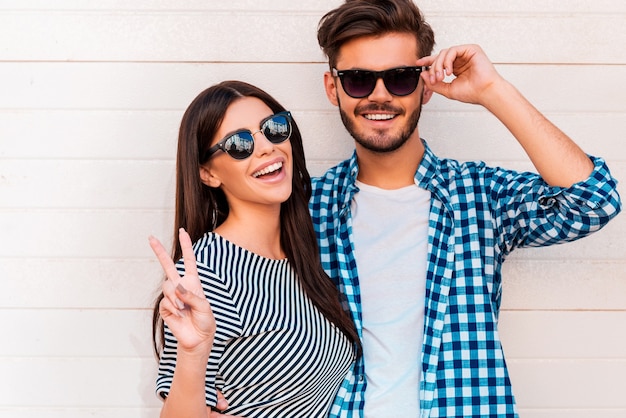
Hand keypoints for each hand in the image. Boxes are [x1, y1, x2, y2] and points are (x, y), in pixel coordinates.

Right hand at [149, 228, 215, 351]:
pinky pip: (166, 301)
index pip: (190, 261)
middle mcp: (181, 286)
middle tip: (150, 237)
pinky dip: (173, 307)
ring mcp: (172, 296)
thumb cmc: (205, 322)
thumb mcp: (205, 307)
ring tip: (184, 309)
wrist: (198, 339)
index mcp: (193, 282)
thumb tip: (177, 288)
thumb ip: (192, 296)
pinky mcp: (165, 307)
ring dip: (176, 298)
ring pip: (167, 286)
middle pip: (168, 265)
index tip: (183, 232)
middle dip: (159, 251)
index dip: (186, 246)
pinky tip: (179, 315)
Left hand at [417, 44, 503, 105]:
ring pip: (444, 53)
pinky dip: (447, 61)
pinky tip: (448, 71)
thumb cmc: (472, 93)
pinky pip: (452, 50)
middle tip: (433, 79)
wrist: (485, 92)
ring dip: (439, 65)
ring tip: (441, 77)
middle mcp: (460, 60)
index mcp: (456, 68)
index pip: (439, 61)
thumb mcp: (447, 90)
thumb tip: (422, 74)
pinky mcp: (471, 49)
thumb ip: (434, 83)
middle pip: (439, 57)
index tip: (418, 64)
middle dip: (433, 68)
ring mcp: (466, 54)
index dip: (428, 61)